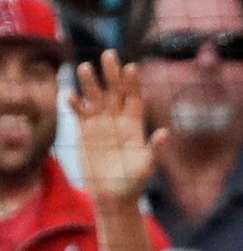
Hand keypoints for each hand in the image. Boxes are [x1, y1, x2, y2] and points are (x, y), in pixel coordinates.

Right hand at [70, 50, 163, 204]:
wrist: (113, 196)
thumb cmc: (133, 183)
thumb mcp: (146, 167)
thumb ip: (154, 150)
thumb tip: (165, 134)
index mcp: (135, 125)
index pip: (134, 98)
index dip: (132, 84)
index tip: (131, 68)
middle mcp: (117, 119)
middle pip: (114, 91)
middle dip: (112, 73)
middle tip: (109, 54)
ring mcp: (101, 122)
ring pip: (95, 96)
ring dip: (90, 82)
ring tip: (86, 68)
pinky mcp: (85, 130)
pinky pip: (79, 111)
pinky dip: (75, 103)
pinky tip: (70, 95)